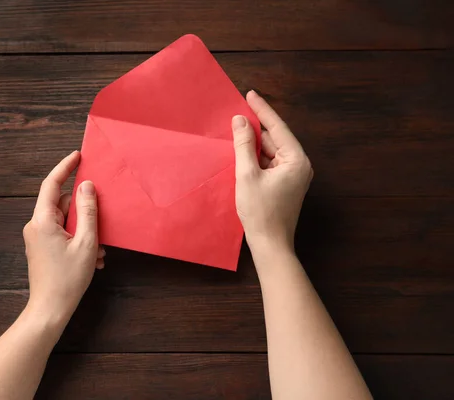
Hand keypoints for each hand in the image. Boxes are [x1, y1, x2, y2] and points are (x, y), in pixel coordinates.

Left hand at [22, 151, 104, 324]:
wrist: (50, 309)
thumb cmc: (68, 278)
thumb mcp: (86, 242)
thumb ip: (88, 211)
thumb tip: (87, 186)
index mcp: (42, 221)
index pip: (52, 184)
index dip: (65, 167)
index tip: (78, 156)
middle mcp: (36, 226)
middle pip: (63, 205)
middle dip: (85, 213)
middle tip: (102, 225)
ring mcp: (38, 238)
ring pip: (66, 221)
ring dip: (86, 231)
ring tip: (99, 252)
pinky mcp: (42, 248)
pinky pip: (63, 234)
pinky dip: (79, 241)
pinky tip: (92, 258)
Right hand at [232, 90, 312, 252]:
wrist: (270, 245)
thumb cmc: (260, 212)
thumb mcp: (247, 174)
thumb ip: (244, 145)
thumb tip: (240, 120)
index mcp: (296, 160)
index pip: (278, 127)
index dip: (262, 110)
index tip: (250, 94)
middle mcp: (299, 165)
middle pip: (276, 139)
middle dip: (257, 126)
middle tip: (239, 110)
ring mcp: (293, 176)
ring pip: (272, 151)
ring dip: (255, 142)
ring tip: (237, 129)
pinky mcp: (285, 185)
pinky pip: (270, 163)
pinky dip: (257, 157)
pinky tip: (242, 151)